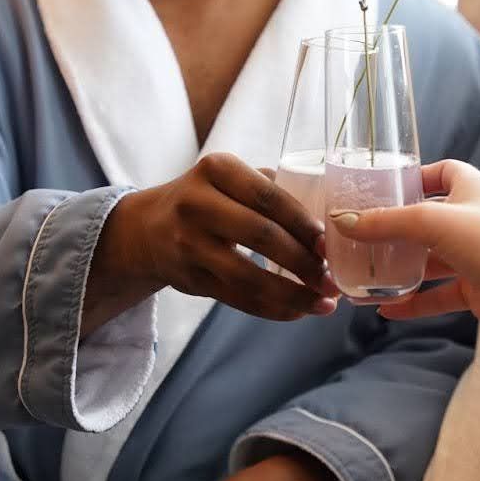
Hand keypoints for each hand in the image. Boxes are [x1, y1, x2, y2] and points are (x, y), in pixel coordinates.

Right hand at [82, 153, 338, 334]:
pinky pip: (238, 300)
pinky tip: (299, 310)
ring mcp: (189, 245)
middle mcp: (196, 204)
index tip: (331, 242)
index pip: (269, 196)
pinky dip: (273, 309)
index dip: (304, 222)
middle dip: (304, 261)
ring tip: (324, 302)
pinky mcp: (189, 280)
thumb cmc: (207, 199)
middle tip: (333, 276)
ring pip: (249, 277)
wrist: (146, 229)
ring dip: (294, 294)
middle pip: (262, 236)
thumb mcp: (229, 178)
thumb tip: (329, 216)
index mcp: (216, 169)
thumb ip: (272, 188)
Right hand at [330, 160, 479, 417]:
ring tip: (368, 276)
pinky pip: (438, 292)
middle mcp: (476, 218)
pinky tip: (387, 309)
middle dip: (398, 228)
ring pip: (432, 259)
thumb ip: (386, 222)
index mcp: (473, 188)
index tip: (385, 188)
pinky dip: (414, 301)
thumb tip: (343, 221)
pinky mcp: (476, 286)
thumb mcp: (431, 222)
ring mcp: (477, 254)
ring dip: (402, 268)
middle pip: (430, 218)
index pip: (443, 171)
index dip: (416, 176)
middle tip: (365, 235)